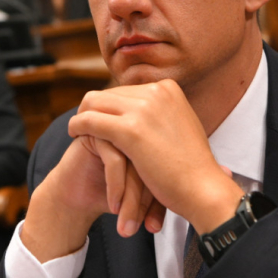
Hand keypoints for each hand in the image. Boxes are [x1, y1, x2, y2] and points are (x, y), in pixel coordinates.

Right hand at [20, 135, 163, 262]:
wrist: (77, 198)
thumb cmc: (114, 196)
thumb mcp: (146, 197)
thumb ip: (166, 192)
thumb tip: (194, 209)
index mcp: (152, 138)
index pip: (167, 164)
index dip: (162, 197)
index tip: (156, 225)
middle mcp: (135, 128)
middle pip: (152, 161)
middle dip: (147, 199)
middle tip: (143, 226)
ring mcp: (115, 127)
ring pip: (134, 160)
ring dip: (131, 198)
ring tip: (128, 225)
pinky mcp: (94, 133)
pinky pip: (114, 159)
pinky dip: (117, 187)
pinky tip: (114, 206)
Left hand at [69, 80, 243, 234]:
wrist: (203, 189)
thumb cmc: (191, 165)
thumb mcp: (178, 124)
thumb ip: (159, 112)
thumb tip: (137, 107)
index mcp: (168, 88)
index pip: (126, 90)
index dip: (111, 104)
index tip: (103, 117)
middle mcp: (156, 91)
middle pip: (109, 93)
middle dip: (95, 108)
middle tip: (84, 123)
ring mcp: (144, 109)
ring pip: (95, 102)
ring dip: (82, 115)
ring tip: (77, 128)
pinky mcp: (130, 130)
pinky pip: (90, 120)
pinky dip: (78, 125)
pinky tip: (74, 134)